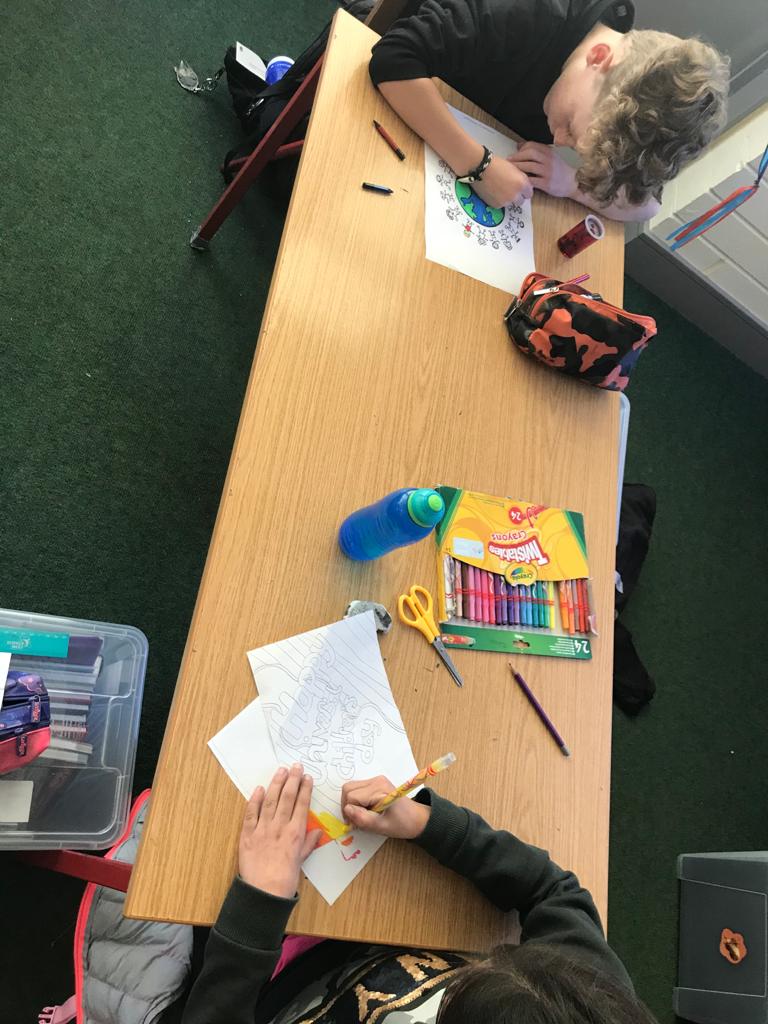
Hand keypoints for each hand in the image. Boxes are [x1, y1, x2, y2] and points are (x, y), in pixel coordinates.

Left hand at [238, 765, 321, 897]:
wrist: (264, 892)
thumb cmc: (285, 880)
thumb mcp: (301, 861)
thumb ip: (308, 844)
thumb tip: (317, 831)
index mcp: (295, 834)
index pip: (302, 805)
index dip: (305, 789)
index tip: (307, 777)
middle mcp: (280, 827)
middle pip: (287, 798)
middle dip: (293, 780)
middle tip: (296, 766)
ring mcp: (263, 829)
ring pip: (270, 801)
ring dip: (276, 784)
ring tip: (281, 771)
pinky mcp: (247, 835)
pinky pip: (251, 813)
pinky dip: (254, 800)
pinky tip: (259, 789)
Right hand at [341, 776, 430, 838]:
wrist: (417, 818)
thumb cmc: (402, 824)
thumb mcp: (382, 826)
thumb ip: (363, 819)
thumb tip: (347, 811)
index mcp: (379, 789)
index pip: (352, 796)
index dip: (349, 812)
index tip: (354, 824)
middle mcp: (376, 780)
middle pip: (348, 789)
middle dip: (347, 806)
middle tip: (355, 820)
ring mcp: (376, 780)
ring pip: (351, 788)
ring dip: (352, 803)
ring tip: (362, 815)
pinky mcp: (376, 783)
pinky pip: (358, 789)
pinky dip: (357, 800)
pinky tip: (366, 810)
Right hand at [471, 156, 532, 208]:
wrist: (481, 168)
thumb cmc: (496, 164)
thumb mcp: (514, 169)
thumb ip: (520, 179)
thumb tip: (522, 186)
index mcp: (522, 184)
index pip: (529, 194)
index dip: (524, 191)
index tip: (520, 189)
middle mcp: (515, 195)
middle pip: (521, 201)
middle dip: (517, 197)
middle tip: (510, 190)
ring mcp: (506, 202)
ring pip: (510, 203)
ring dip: (507, 199)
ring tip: (499, 189)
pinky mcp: (496, 205)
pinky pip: (500, 205)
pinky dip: (497, 200)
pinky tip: (493, 191)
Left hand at [507, 142, 576, 198]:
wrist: (575, 182)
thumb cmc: (562, 169)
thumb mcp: (552, 156)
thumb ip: (538, 151)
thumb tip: (520, 145)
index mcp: (550, 152)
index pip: (532, 145)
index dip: (521, 148)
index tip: (515, 153)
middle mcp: (549, 160)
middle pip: (529, 154)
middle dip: (517, 157)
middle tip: (509, 162)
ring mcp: (548, 172)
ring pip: (529, 166)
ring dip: (517, 168)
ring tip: (510, 171)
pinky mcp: (547, 184)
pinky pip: (532, 180)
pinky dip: (524, 180)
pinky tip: (519, 181)